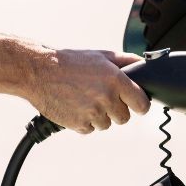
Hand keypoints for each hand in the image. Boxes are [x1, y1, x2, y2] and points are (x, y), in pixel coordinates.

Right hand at [28, 49, 150, 134]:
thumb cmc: (71, 62)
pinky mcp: (78, 124)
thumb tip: (145, 65)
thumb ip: (127, 61)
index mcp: (116, 80)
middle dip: (117, 109)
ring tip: (85, 98)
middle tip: (103, 97)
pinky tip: (76, 106)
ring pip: (107, 124)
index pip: (142, 105)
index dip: (140, 105)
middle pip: (124, 118)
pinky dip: (85, 121)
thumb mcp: (102, 56)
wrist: (40, 72)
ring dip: (100, 116)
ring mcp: (92, 113)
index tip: (136, 105)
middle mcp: (106, 97)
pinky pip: (90, 129)